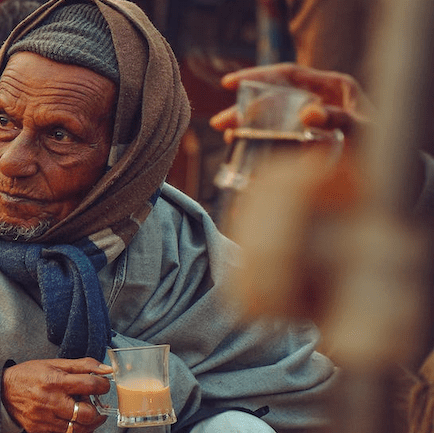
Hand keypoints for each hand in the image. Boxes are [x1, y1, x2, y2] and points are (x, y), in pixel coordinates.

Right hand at [2, 358, 111, 432]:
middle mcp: (50, 402)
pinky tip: (78, 423)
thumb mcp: (54, 364)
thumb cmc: (30, 375)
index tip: (103, 385)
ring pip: (79, 429)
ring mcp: (45, 419)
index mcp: (55, 381)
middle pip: (87, 413)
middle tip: (97, 404)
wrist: (3, 391)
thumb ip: (83, 365)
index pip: (89, 385)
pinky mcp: (41, 431)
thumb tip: (106, 369)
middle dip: (98, 410)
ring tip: (90, 414)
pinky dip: (78, 432)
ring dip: (91, 423)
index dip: (103, 385)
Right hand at [209, 62, 373, 148]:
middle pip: (273, 98)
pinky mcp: (305, 143)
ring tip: (228, 138)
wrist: (393, 176)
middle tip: (220, 123)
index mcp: (332, 87)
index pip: (288, 74)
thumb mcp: (365, 130)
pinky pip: (277, 139)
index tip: (230, 84)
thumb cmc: (383, 148)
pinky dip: (260, 144)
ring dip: (247, 127)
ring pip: (271, 118)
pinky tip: (244, 152)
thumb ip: (340, 119)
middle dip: (244, 109)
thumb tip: (307, 113)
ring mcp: (310, 122)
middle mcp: (317, 100)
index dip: (257, 76)